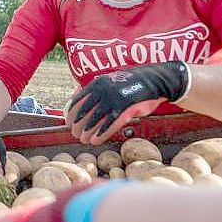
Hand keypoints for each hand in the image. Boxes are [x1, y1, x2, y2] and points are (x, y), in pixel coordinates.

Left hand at [67, 61, 189, 144]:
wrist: (153, 80)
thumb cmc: (128, 83)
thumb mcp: (109, 82)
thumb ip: (94, 90)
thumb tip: (77, 100)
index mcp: (96, 84)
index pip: (78, 100)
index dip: (72, 114)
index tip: (68, 122)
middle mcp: (103, 91)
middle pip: (84, 112)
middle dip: (78, 125)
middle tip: (74, 134)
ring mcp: (114, 100)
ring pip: (95, 120)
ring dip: (88, 132)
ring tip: (84, 140)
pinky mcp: (125, 109)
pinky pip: (109, 124)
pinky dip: (101, 134)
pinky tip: (96, 141)